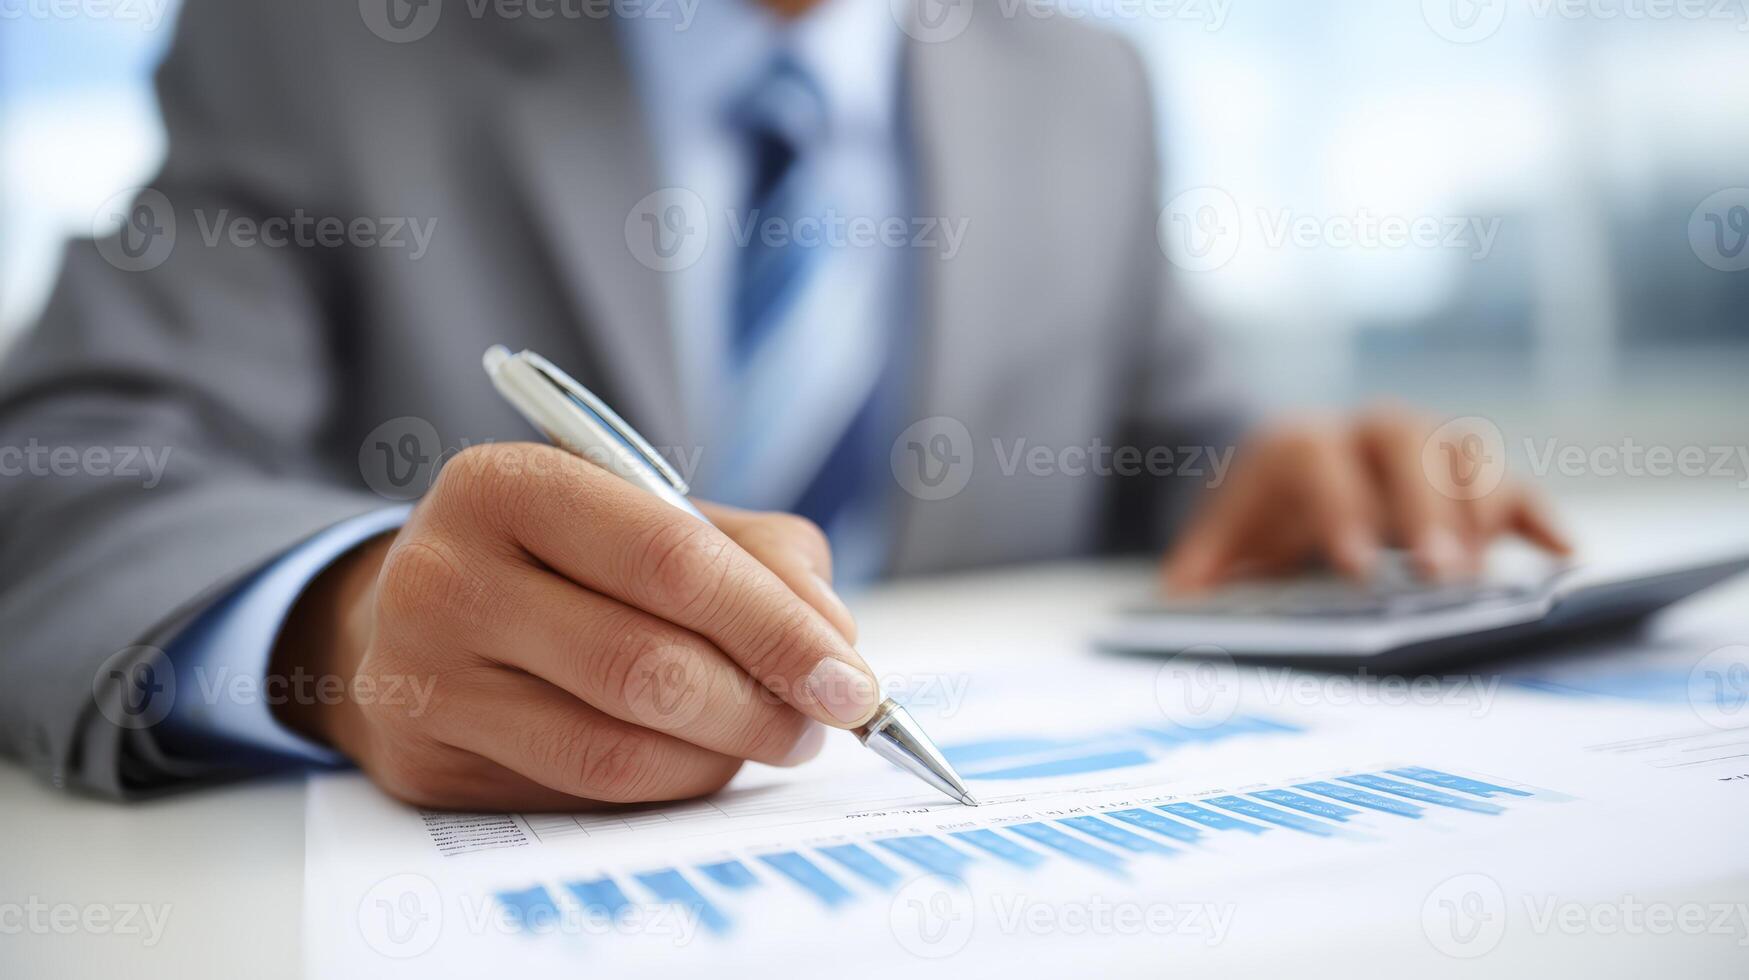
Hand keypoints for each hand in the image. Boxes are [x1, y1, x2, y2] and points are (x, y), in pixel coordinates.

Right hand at [270, 443, 872, 809]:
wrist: (412, 613)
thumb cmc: (564, 559)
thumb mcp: (651, 514)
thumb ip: (759, 556)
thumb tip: (834, 642)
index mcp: (507, 484)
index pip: (669, 560)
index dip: (775, 627)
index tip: (852, 679)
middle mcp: (446, 576)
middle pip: (645, 665)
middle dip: (763, 704)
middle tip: (825, 721)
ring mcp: (423, 678)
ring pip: (614, 748)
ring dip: (724, 756)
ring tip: (775, 737)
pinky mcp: (425, 763)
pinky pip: (581, 796)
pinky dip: (668, 785)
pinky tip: (699, 760)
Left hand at [1164, 407, 1569, 592]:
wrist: (1290, 477)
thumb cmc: (1259, 519)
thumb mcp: (1220, 541)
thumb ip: (1199, 571)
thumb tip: (1175, 604)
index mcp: (1297, 446)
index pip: (1322, 463)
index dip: (1341, 511)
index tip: (1358, 570)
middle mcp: (1364, 435)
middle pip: (1404, 444)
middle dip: (1424, 508)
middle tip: (1440, 576)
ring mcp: (1423, 450)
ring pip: (1462, 451)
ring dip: (1481, 508)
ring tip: (1489, 574)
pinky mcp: (1465, 478)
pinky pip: (1511, 483)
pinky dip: (1537, 515)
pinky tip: (1563, 554)